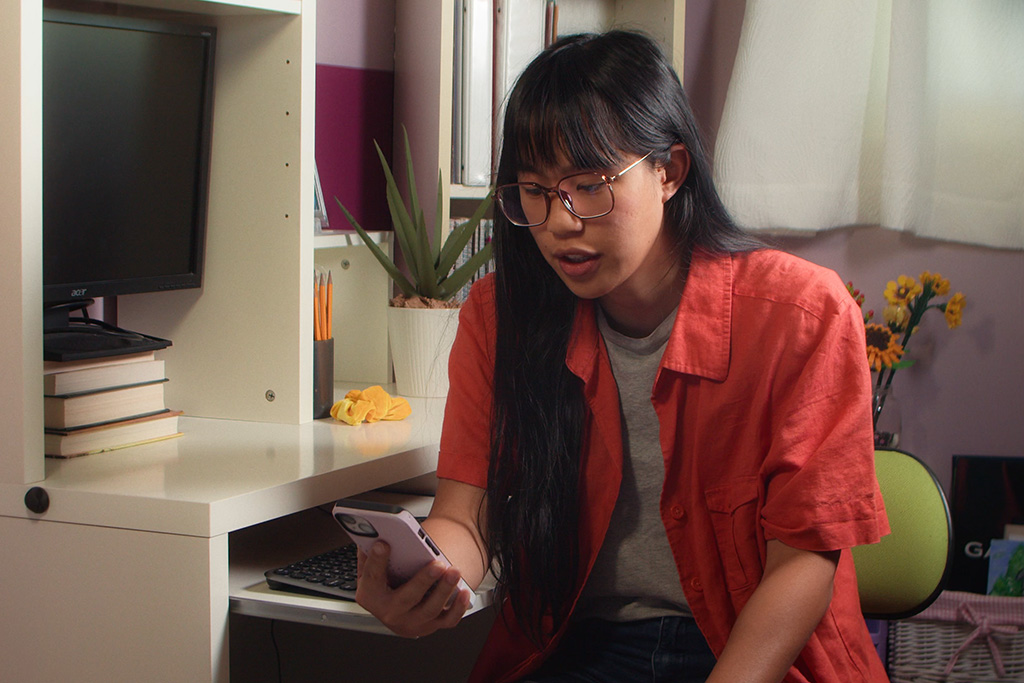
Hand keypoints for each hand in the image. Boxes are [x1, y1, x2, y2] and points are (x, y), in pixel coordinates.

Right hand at [355, 541, 472, 637]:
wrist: (395, 611)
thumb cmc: (383, 584)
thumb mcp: (370, 568)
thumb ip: (370, 552)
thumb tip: (373, 530)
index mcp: (370, 595)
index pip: (372, 578)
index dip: (377, 561)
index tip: (384, 543)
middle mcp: (390, 612)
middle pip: (407, 598)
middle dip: (423, 580)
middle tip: (437, 563)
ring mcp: (411, 621)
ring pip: (430, 609)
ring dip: (444, 590)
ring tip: (454, 571)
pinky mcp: (430, 626)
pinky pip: (447, 620)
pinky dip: (458, 608)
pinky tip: (464, 591)